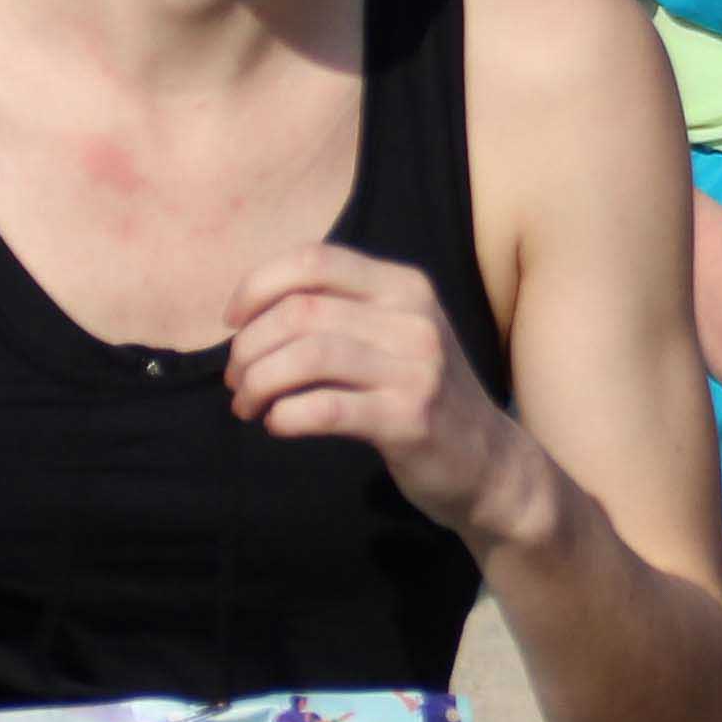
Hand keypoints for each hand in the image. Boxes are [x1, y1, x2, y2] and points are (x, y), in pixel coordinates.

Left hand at [225, 240, 533, 539]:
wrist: (488, 461)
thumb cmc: (420, 394)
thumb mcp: (395, 335)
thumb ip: (341, 312)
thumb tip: (252, 312)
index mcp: (404, 286)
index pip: (315, 259)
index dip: (258, 285)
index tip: (232, 322)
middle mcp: (413, 318)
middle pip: (302, 310)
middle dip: (249, 346)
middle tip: (235, 379)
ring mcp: (416, 369)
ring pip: (308, 356)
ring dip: (258, 383)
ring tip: (247, 406)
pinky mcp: (410, 420)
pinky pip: (326, 409)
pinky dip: (285, 416)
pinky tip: (277, 424)